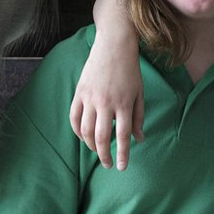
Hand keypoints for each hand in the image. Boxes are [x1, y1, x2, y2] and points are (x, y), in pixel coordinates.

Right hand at [69, 45, 143, 169]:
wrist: (114, 46)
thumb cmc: (130, 70)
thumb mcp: (139, 93)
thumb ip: (138, 117)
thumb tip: (139, 139)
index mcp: (124, 103)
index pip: (123, 136)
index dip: (123, 154)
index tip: (122, 167)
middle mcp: (106, 103)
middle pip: (102, 137)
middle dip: (104, 155)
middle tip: (108, 165)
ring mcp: (90, 98)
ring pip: (86, 130)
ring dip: (91, 145)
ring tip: (98, 151)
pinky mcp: (79, 93)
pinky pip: (74, 118)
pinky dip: (78, 131)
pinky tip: (84, 137)